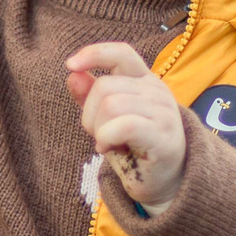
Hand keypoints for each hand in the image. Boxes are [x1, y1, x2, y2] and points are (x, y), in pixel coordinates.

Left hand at [67, 42, 186, 208]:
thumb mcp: (106, 119)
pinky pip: (124, 125)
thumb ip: (90, 95)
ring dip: (98, 129)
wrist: (164, 182)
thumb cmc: (133, 148)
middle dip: (89, 114)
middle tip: (100, 135)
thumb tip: (72, 73)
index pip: (121, 53)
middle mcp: (157, 91)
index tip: (71, 65)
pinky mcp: (163, 136)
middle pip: (105, 87)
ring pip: (111, 105)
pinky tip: (109, 148)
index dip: (94, 53)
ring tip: (108, 143)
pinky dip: (107, 138)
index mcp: (144, 80)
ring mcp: (163, 112)